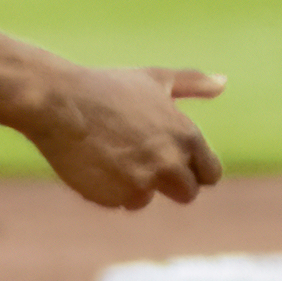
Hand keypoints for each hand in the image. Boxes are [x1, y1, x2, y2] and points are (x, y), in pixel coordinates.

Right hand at [27, 67, 224, 209]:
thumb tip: (223, 82)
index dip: (193, 169)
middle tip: (138, 159)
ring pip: (147, 198)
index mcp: (187, 136)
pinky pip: (119, 202)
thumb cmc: (106, 87)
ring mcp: (144, 182)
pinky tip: (92, 163)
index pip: (211, 173)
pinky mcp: (116, 197)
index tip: (172, 159)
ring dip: (132, 185)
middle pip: (187, 192)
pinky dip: (107, 189)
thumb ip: (193, 83)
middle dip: (168, 182)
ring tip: (109, 155)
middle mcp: (171, 163)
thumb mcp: (154, 78)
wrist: (58, 103)